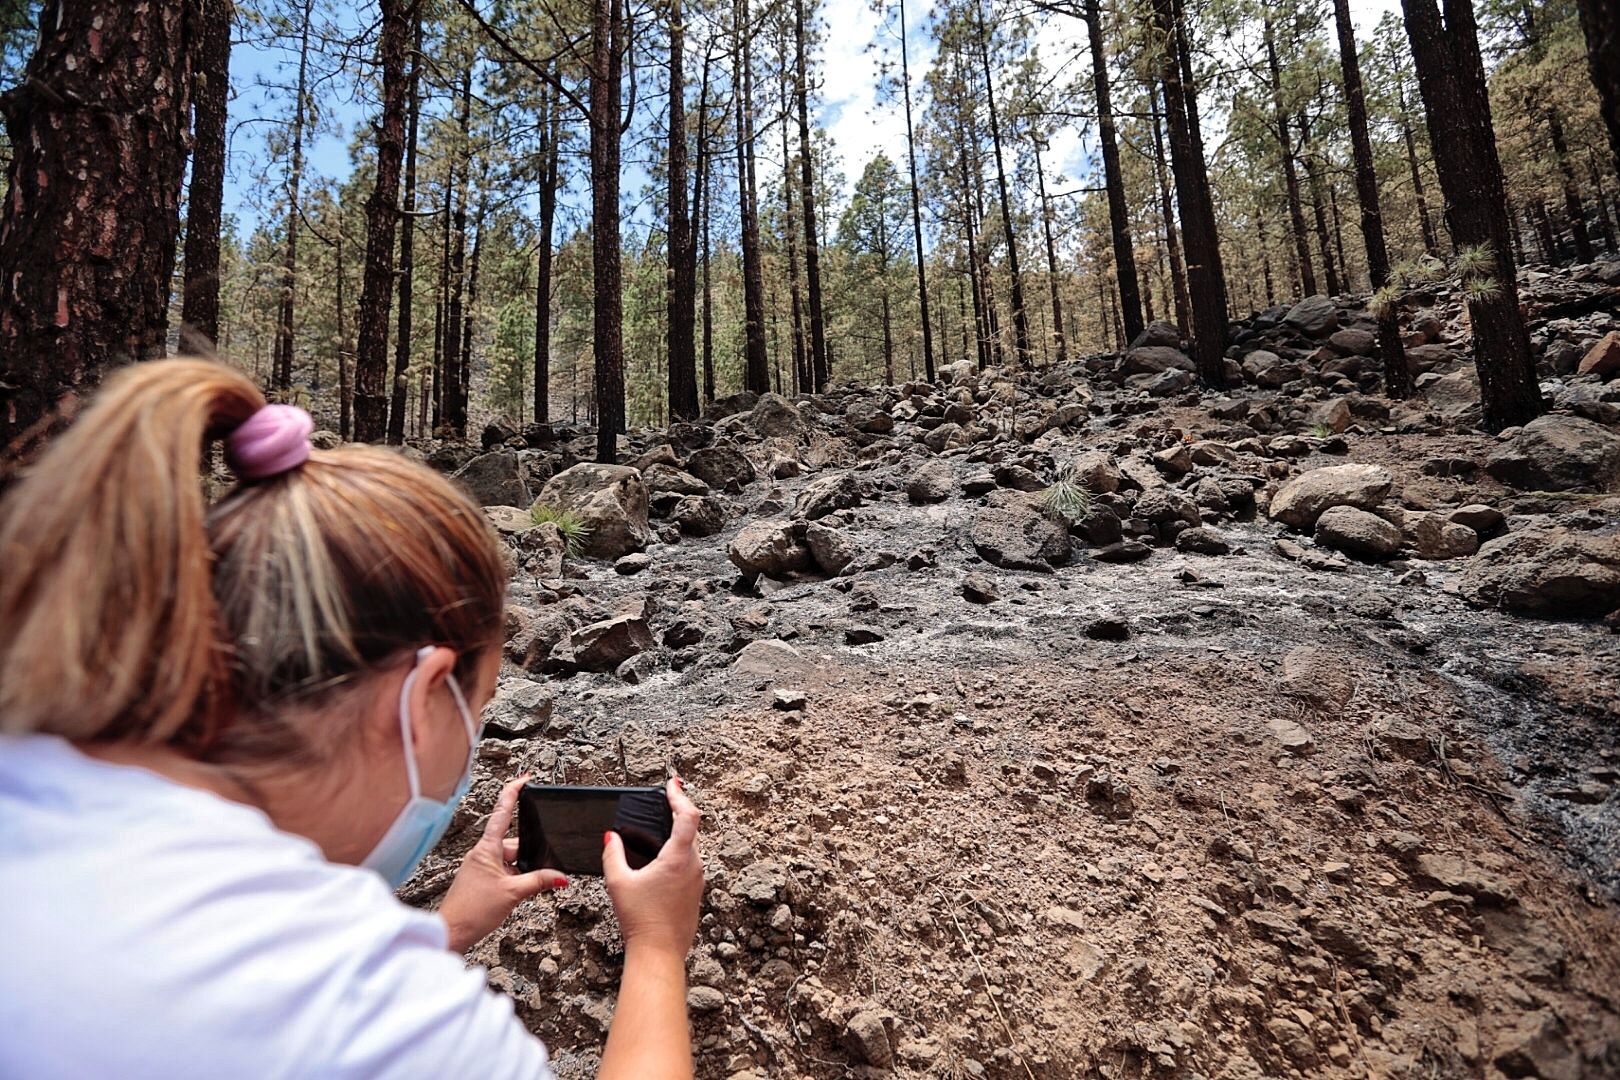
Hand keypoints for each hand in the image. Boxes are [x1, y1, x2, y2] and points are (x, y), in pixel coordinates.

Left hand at [440, 775, 567, 952]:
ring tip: (525, 889)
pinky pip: (505, 871)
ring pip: (511, 860)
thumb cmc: (472, 911)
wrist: (450, 932)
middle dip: (531, 854)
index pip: (502, 812)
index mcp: (487, 848)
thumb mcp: (513, 893)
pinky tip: (519, 892)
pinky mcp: (481, 879)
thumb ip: (539, 882)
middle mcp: (483, 853)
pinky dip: (516, 879)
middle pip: (514, 843)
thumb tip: (561, 876)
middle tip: (545, 868)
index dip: (514, 792)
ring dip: (523, 871)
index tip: (524, 779)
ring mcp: (481, 866)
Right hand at [603, 778, 703, 957]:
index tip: (672, 784)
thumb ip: (612, 855)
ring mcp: (697, 880)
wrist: (659, 953)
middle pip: (691, 829)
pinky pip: (689, 864)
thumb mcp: (618, 882)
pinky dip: (678, 853)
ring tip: (659, 827)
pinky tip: (661, 859)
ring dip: (677, 834)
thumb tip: (610, 837)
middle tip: (665, 800)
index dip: (679, 796)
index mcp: (678, 858)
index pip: (687, 816)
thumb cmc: (641, 920)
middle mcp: (693, 866)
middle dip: (678, 811)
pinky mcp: (696, 892)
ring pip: (691, 847)